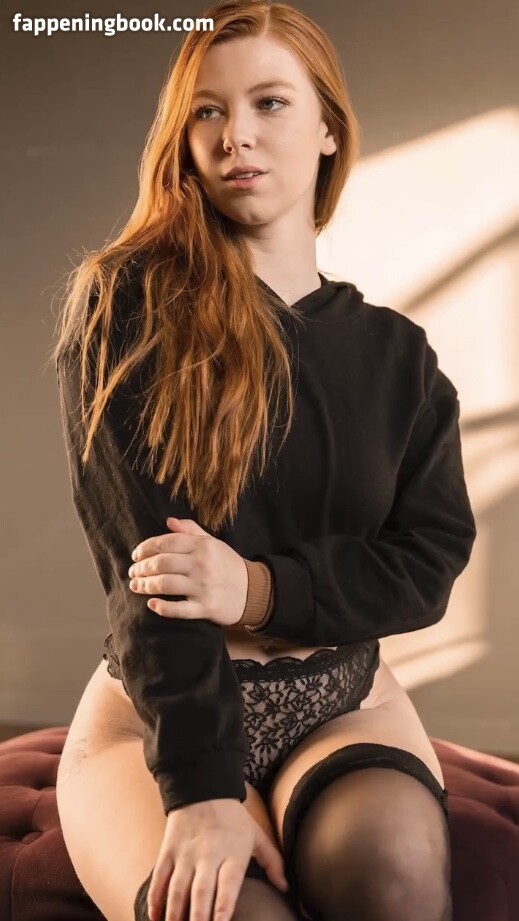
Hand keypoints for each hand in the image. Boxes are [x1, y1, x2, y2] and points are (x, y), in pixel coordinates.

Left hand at [128, 517, 248, 626]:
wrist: (253, 590)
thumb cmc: (227, 564)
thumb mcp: (212, 542)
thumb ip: (190, 530)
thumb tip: (168, 521)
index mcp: (202, 546)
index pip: (165, 543)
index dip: (145, 549)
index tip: (135, 555)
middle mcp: (202, 564)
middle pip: (161, 564)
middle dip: (141, 568)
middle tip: (132, 572)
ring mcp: (204, 587)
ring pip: (165, 585)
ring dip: (145, 586)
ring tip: (135, 586)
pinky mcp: (206, 608)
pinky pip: (179, 609)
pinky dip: (163, 608)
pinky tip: (151, 605)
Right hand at [147, 798, 288, 920]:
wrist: (203, 789)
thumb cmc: (233, 819)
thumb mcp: (256, 835)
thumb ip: (272, 862)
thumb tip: (285, 887)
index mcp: (232, 854)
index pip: (228, 884)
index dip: (224, 906)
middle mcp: (208, 856)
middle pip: (201, 891)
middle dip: (198, 917)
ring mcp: (185, 854)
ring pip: (178, 887)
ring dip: (175, 913)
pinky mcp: (168, 850)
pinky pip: (160, 877)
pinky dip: (155, 898)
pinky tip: (155, 917)